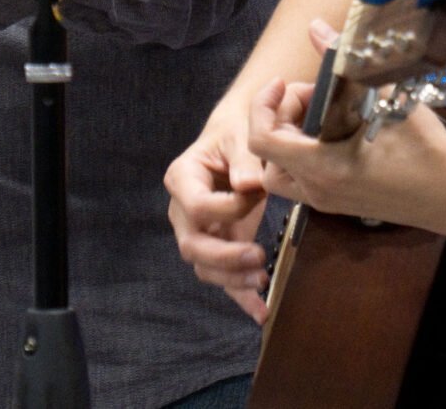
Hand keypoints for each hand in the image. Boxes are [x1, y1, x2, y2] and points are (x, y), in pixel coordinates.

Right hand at [165, 103, 272, 322]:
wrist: (238, 137)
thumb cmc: (236, 131)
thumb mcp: (241, 135)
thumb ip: (245, 159)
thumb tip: (248, 186)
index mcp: (182, 178)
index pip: (196, 206)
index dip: (227, 208)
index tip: (257, 195)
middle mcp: (182, 209)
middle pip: (192, 245)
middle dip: (224, 257)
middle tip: (258, 257)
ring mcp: (198, 231)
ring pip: (204, 267)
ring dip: (233, 280)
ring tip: (263, 280)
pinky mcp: (218, 246)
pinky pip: (223, 277)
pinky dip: (241, 297)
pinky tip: (261, 312)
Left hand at [250, 72, 445, 235]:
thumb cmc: (426, 152)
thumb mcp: (387, 98)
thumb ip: (345, 62)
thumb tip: (317, 29)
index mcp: (324, 168)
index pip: (261, 141)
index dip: (262, 106)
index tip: (282, 83)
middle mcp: (318, 191)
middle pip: (267, 156)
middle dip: (279, 119)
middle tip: (312, 96)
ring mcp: (328, 202)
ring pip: (283, 172)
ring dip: (291, 139)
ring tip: (324, 113)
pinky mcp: (340, 203)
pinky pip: (304, 179)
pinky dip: (307, 152)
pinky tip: (340, 129)